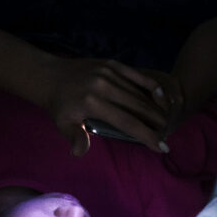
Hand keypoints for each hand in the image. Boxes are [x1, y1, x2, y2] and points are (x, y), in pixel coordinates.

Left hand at [44, 58, 178, 155]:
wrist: (49, 75)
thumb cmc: (59, 105)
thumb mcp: (63, 124)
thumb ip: (75, 137)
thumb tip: (79, 152)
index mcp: (92, 103)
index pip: (127, 122)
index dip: (147, 136)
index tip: (161, 147)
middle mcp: (103, 86)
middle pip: (138, 107)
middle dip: (156, 123)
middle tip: (167, 134)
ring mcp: (108, 73)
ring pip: (139, 93)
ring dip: (155, 108)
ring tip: (165, 121)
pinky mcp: (111, 64)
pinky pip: (136, 75)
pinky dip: (150, 86)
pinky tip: (162, 96)